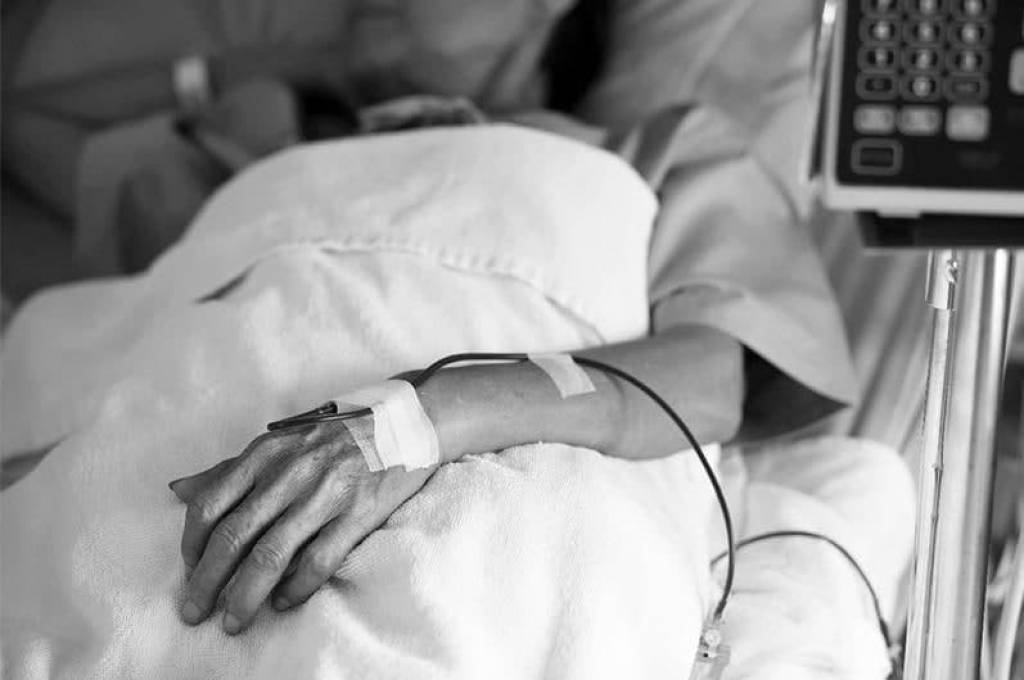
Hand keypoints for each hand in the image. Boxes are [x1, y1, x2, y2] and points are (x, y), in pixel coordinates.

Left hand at [169, 416, 433, 633]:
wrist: (402, 426)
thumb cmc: (334, 439)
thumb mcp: (278, 444)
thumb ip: (229, 470)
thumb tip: (178, 490)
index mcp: (265, 454)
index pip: (210, 505)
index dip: (192, 545)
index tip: (189, 571)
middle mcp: (290, 473)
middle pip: (234, 536)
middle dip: (207, 581)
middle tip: (195, 611)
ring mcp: (325, 494)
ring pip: (271, 555)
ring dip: (245, 595)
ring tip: (233, 621)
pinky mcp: (358, 514)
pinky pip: (319, 560)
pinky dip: (296, 587)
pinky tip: (283, 602)